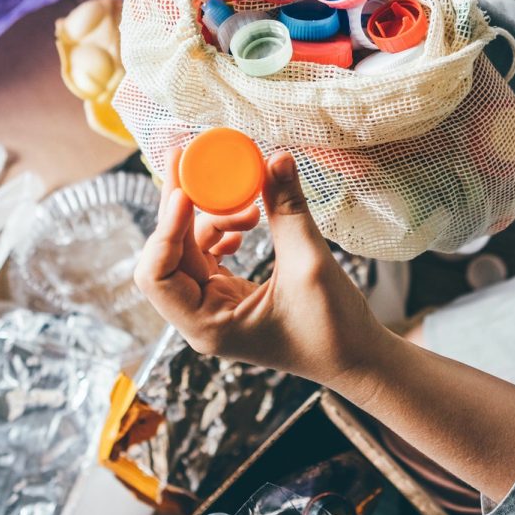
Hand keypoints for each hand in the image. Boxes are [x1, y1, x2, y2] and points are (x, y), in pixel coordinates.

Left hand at [135, 147, 385, 387]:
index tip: (185, 190)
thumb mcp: (310, 263)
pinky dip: (222, 230)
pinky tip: (249, 222)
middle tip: (188, 158)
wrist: (357, 358)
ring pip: (188, 248)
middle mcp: (201, 317)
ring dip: (212, 218)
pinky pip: (208, 253)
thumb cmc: (334, 328)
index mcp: (208, 325)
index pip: (158, 275)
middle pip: (168, 254)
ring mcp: (213, 306)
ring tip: (253, 209)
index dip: (165, 229)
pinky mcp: (228, 295)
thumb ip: (287, 209)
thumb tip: (276, 157)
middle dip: (180, 206)